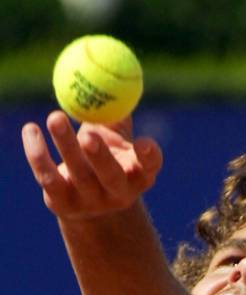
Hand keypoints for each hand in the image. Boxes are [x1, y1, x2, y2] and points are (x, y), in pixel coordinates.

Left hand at [21, 111, 162, 220]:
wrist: (85, 201)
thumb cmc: (105, 158)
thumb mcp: (114, 137)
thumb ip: (115, 111)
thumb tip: (113, 75)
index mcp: (139, 174)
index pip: (150, 166)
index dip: (149, 156)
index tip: (143, 142)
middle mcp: (118, 193)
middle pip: (112, 177)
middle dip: (101, 156)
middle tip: (88, 134)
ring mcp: (91, 202)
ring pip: (78, 175)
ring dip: (66, 144)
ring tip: (56, 117)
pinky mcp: (64, 204)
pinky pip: (49, 178)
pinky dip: (38, 153)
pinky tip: (31, 130)